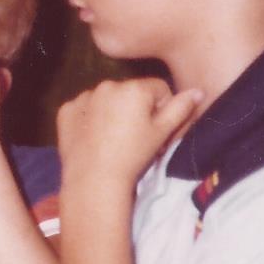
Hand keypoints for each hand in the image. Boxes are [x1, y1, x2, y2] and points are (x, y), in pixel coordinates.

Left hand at [57, 78, 202, 186]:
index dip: (162, 108)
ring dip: (112, 111)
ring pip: (106, 99)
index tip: (155, 129)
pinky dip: (89, 118)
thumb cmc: (133, 155)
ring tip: (113, 138)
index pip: (158, 88)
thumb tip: (198, 91)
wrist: (94, 178)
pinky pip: (84, 109)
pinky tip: (93, 137)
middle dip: (136, 108)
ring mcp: (83, 97)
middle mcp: (107, 85)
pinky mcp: (66, 110)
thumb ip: (181, 108)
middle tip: (135, 136)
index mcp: (134, 88)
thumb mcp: (162, 132)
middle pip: (131, 92)